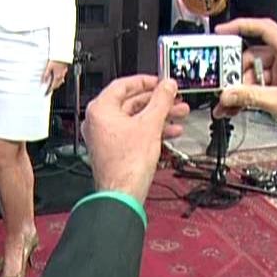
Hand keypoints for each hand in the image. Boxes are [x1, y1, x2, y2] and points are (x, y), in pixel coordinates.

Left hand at [42, 60, 69, 93]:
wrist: (62, 56)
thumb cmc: (56, 61)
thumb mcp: (49, 68)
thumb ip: (46, 75)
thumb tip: (44, 81)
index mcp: (57, 77)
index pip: (53, 86)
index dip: (50, 90)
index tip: (47, 92)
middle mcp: (61, 77)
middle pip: (57, 85)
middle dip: (53, 88)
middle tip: (49, 89)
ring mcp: (63, 74)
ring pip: (59, 82)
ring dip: (56, 84)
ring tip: (52, 84)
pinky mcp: (64, 71)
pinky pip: (61, 78)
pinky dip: (58, 80)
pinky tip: (56, 78)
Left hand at [82, 76, 188, 203]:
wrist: (123, 195)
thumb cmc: (126, 165)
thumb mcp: (150, 124)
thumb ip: (161, 100)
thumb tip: (167, 86)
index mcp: (100, 110)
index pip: (123, 85)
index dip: (145, 81)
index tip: (161, 82)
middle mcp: (98, 122)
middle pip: (131, 102)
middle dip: (157, 101)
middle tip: (174, 98)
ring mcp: (105, 137)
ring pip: (135, 119)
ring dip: (158, 116)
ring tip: (178, 114)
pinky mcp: (113, 150)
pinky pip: (134, 133)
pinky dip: (151, 130)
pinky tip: (170, 132)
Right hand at [212, 18, 276, 148]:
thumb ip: (251, 97)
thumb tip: (228, 94)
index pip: (263, 28)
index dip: (239, 26)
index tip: (221, 32)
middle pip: (254, 55)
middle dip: (237, 72)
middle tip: (223, 86)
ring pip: (257, 72)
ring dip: (242, 88)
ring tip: (230, 104)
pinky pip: (265, 83)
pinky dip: (252, 93)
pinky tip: (240, 106)